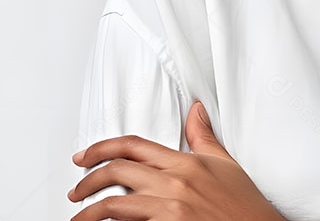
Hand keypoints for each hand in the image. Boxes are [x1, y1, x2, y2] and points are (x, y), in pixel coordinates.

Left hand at [68, 100, 284, 219]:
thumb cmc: (243, 206)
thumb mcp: (225, 165)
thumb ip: (204, 137)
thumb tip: (196, 110)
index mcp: (185, 163)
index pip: (133, 146)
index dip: (101, 148)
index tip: (83, 157)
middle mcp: (173, 183)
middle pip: (116, 171)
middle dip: (87, 181)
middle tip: (76, 191)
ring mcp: (169, 210)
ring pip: (113, 204)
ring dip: (88, 213)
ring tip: (79, 219)